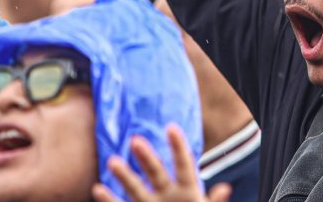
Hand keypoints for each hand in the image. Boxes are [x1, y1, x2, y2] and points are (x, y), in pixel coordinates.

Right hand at [92, 124, 230, 201]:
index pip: (184, 165)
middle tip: (136, 141)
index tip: (171, 127)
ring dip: (124, 175)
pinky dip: (109, 199)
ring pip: (135, 187)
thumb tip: (225, 188)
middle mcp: (166, 193)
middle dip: (146, 157)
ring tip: (112, 161)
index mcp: (188, 190)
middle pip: (156, 172)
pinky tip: (98, 189)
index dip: (178, 147)